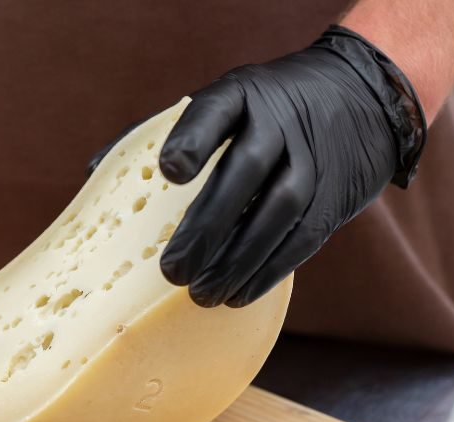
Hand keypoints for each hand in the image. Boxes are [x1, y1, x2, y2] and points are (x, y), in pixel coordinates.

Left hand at [92, 26, 425, 307]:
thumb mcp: (220, 102)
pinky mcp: (332, 198)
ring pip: (277, 213)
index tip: (169, 171)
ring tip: (200, 294)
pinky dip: (268, 271)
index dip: (194, 140)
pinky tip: (237, 295)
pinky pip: (301, 239)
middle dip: (207, 225)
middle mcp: (279, 124)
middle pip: (245, 172)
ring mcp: (310, 160)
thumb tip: (93, 174)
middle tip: (172, 270)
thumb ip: (158, 133)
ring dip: (237, 260)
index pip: (215, 113)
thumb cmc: (259, 112)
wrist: (359, 99)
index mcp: (240, 95)